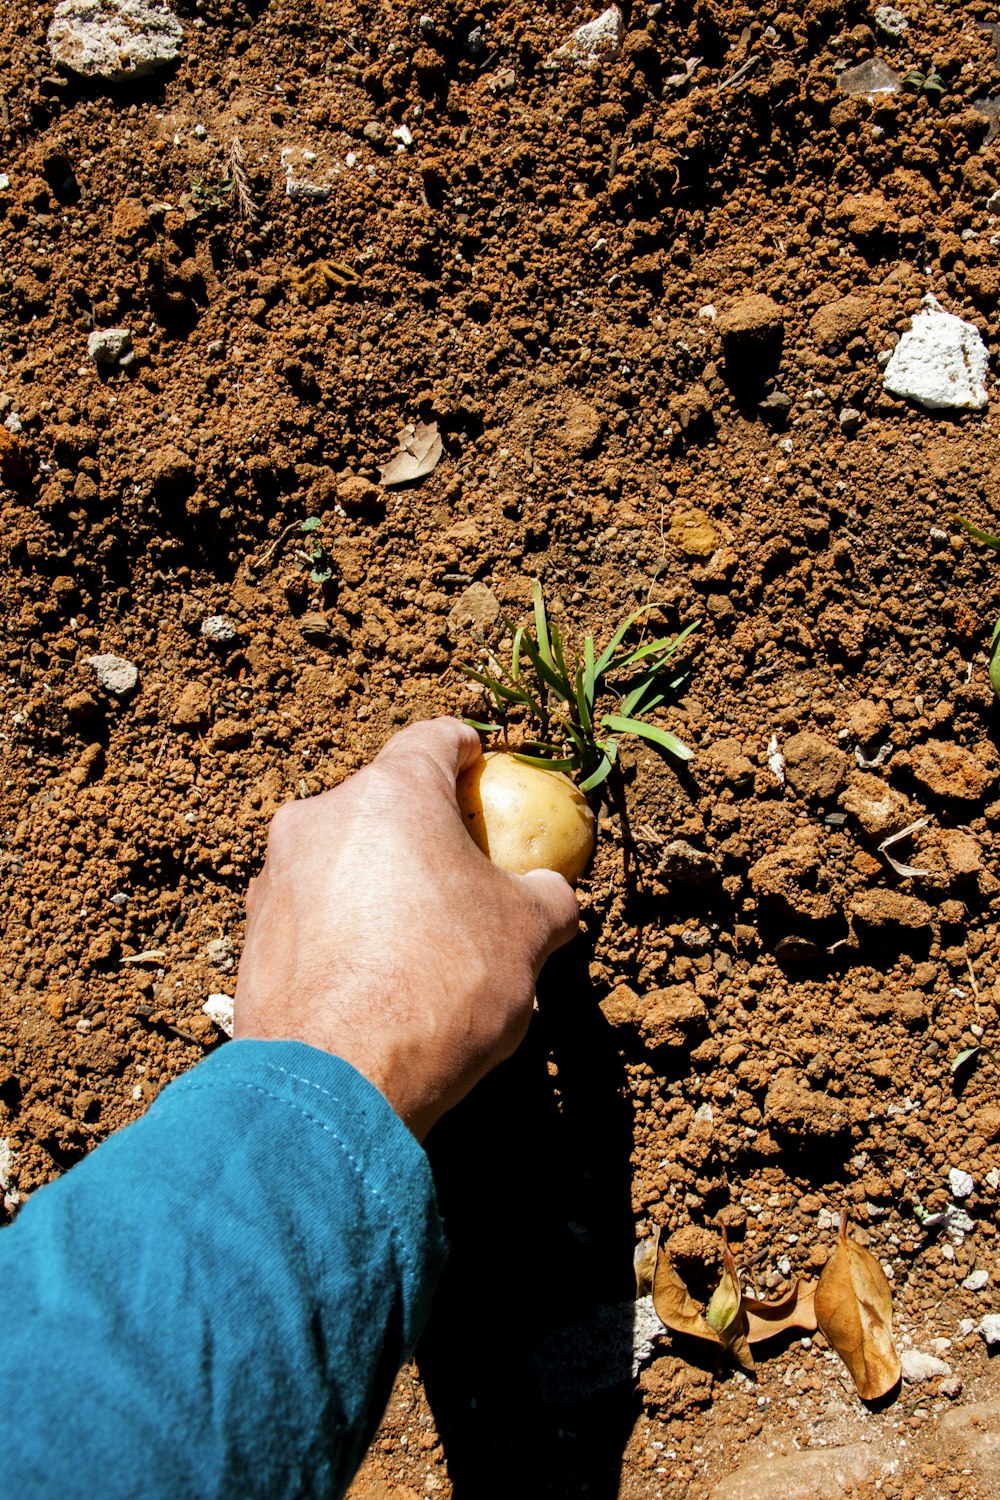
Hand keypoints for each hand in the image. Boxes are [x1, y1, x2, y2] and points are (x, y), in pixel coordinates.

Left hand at [234, 718, 579, 1138]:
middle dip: (420, 828)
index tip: (477, 761)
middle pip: (381, 801)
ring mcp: (277, 874)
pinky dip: (343, 926)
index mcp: (392, 794)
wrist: (339, 1079)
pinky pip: (312, 910)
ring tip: (414, 937)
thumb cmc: (442, 985)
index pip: (432, 739)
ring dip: (377, 880)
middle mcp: (322, 816)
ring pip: (340, 857)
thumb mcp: (528, 935)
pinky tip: (372, 975)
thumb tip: (553, 893)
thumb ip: (548, 896)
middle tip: (457, 870)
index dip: (462, 747)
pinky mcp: (252, 932)